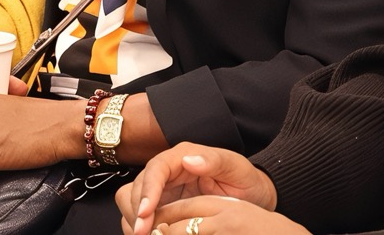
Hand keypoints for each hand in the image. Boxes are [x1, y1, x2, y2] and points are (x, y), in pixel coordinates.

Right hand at [116, 143, 276, 234]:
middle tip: (145, 233)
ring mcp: (163, 190)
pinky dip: (139, 227)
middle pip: (136, 187)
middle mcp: (168, 171)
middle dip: (136, 210)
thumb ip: (214, 161)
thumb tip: (188, 159)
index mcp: (182, 156)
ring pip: (131, 201)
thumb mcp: (236, 168)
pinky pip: (139, 216)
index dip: (147, 191)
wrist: (252, 196)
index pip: (155, 169)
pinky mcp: (162, 206)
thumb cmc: (245, 180)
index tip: (145, 212)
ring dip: (134, 219)